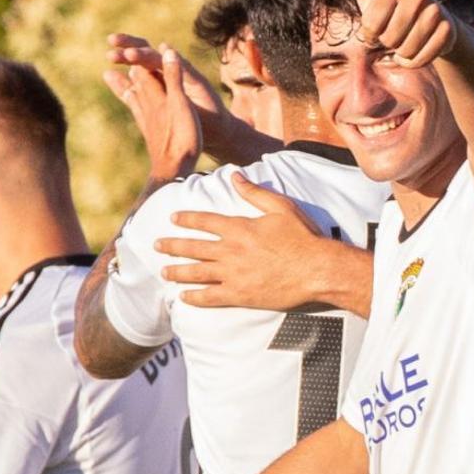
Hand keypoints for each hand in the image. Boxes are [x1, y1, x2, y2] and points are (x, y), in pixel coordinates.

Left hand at [103, 43, 200, 179]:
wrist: (174, 170)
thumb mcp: (181, 105)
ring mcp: (147, 119)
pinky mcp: (149, 131)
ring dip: (123, 83)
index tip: (123, 43)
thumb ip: (173, 78)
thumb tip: (166, 50)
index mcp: (155, 95)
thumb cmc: (181, 138)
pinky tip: (130, 103)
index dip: (135, 55)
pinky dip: (130, 101)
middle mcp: (147, 105)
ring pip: (133, 95)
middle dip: (128, 66)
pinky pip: (136, 110)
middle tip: (114, 52)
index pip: (143, 69)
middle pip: (135, 80)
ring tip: (109, 75)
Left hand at [155, 173, 328, 308]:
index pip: (205, 221)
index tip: (173, 218)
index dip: (187, 219)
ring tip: (164, 272)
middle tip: (157, 245)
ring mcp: (233, 275)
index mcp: (239, 228)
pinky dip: (194, 297)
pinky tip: (183, 297)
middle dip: (172, 245)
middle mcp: (231, 250)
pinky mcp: (240, 295)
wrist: (317, 269)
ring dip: (177, 271)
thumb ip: (254, 192)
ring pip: (196, 273)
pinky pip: (210, 297)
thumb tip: (234, 176)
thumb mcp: (281, 207)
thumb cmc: (303, 237)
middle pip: (193, 247)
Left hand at [340, 0, 456, 67]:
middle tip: (395, 32)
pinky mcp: (448, 29)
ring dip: (402, 53)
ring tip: (406, 40)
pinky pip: (422, 58)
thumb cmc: (391, 10)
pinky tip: (417, 49)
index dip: (370, 34)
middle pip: (389, 39)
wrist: (427, 23)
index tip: (378, 25)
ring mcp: (436, 11)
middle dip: (388, 43)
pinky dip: (416, 61)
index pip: (370, 27)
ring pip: (406, 49)